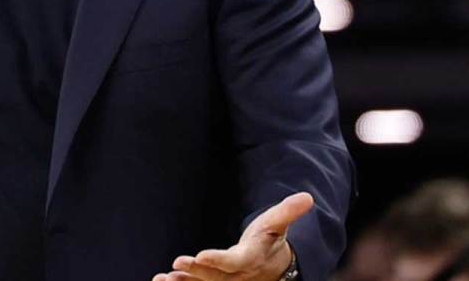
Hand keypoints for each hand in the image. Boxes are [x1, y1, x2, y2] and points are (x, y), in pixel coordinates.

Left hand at [152, 192, 312, 280]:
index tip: (200, 255)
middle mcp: (237, 275)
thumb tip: (307, 197)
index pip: (234, 261)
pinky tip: (160, 280)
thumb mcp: (277, 224)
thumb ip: (288, 211)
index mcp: (251, 259)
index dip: (218, 259)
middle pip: (215, 276)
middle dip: (196, 272)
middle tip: (177, 263)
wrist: (272, 267)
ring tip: (163, 279)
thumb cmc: (269, 240)